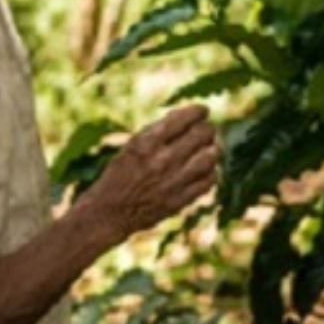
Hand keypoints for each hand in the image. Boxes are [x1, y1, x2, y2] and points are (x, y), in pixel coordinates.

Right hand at [83, 105, 218, 239]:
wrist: (111, 212)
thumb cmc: (121, 173)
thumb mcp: (132, 145)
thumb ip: (158, 130)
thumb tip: (187, 116)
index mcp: (146, 143)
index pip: (184, 119)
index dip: (199, 111)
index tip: (202, 111)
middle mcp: (161, 161)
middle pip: (202, 135)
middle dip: (207, 128)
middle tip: (205, 131)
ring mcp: (172, 182)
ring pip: (210, 157)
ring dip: (212, 149)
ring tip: (207, 149)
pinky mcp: (180, 201)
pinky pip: (209, 181)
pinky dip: (210, 171)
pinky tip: (203, 169)